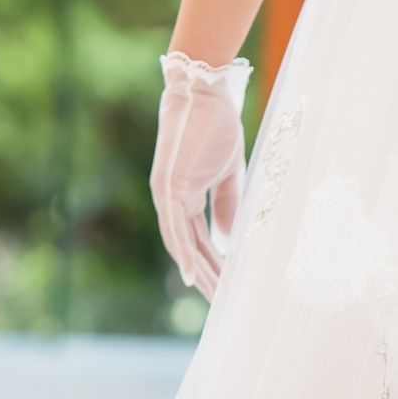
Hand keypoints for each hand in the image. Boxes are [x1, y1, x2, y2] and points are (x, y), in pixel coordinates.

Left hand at [149, 51, 252, 301]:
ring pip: (181, 243)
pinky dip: (184, 251)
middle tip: (220, 304)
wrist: (206, 94)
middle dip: (206, 275)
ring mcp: (167, 194)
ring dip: (197, 271)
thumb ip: (227, 207)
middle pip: (189, 247)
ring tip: (212, 297)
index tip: (227, 287)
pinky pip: (175, 226)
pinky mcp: (168, 185)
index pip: (200, 239)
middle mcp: (172, 200)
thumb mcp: (230, 175)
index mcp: (187, 196)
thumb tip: (228, 244)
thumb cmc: (216, 128)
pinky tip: (192, 275)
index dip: (214, 264)